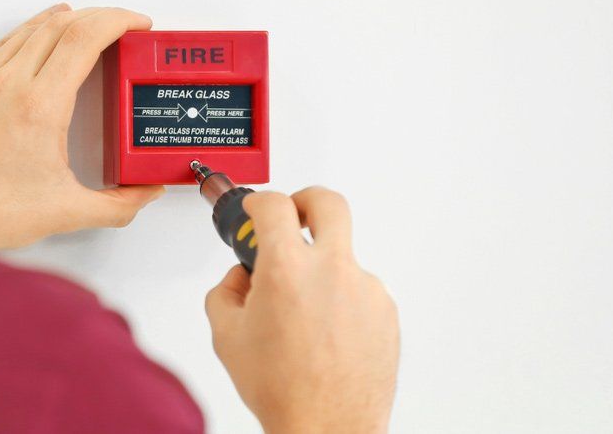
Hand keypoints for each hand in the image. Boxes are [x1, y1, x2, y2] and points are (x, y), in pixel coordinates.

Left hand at [0, 4, 165, 256]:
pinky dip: (30, 35)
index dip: (118, 20)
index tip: (138, 23)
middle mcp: (6, 83)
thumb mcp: (66, 213)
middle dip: (99, 17)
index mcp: (38, 106)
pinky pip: (1, 45)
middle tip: (122, 27)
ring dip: (65, 21)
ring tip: (88, 26)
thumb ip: (118, 205)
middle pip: (61, 23)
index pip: (84, 37)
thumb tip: (149, 192)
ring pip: (29, 29)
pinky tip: (41, 41)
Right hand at [204, 187, 399, 433]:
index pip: (275, 205)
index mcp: (287, 269)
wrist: (328, 428)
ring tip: (305, 317)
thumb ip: (227, 291)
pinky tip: (326, 335)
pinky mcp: (386, 310)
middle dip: (307, 202)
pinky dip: (342, 302)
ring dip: (323, 272)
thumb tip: (242, 278)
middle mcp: (331, 270)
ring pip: (342, 258)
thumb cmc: (283, 389)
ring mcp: (365, 288)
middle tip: (296, 216)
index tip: (258, 209)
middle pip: (329, 203)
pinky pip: (360, 291)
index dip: (260, 202)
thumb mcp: (227, 336)